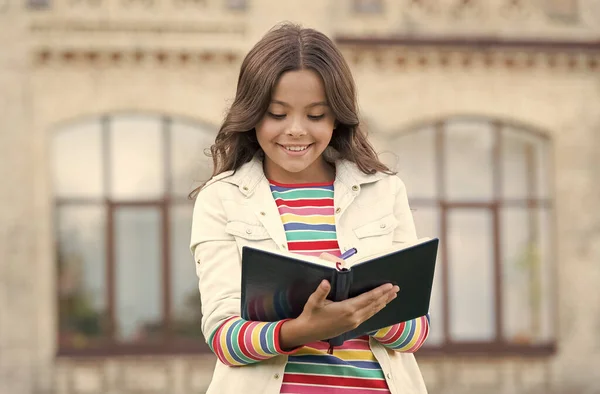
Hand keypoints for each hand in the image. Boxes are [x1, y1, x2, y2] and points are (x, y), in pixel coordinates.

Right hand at [279, 256, 398, 349]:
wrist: (307, 332)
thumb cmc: (311, 315)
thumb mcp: (314, 302)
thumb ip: (321, 291)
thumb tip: (325, 282)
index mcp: (347, 309)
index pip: (368, 299)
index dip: (379, 292)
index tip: (389, 286)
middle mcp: (354, 317)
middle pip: (374, 305)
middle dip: (386, 296)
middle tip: (396, 288)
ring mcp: (354, 322)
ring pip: (373, 311)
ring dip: (383, 303)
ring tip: (392, 296)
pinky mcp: (352, 326)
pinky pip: (368, 316)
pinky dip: (376, 309)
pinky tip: (379, 306)